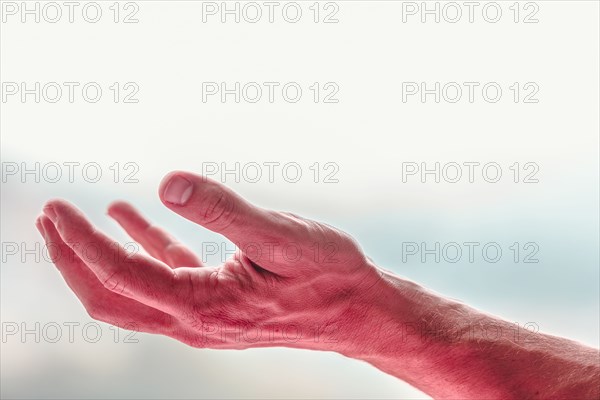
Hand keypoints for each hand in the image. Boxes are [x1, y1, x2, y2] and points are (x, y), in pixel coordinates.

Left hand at [36, 171, 381, 350]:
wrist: (356, 311)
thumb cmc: (327, 275)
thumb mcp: (280, 235)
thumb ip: (223, 210)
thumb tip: (169, 183)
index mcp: (203, 307)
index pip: (121, 276)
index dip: (82, 243)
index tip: (57, 210)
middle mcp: (194, 322)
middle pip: (111, 297)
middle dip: (73, 259)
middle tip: (49, 219)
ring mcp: (202, 317)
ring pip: (131, 294)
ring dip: (98, 259)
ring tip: (73, 223)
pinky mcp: (215, 305)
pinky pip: (164, 279)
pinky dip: (140, 249)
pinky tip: (131, 218)